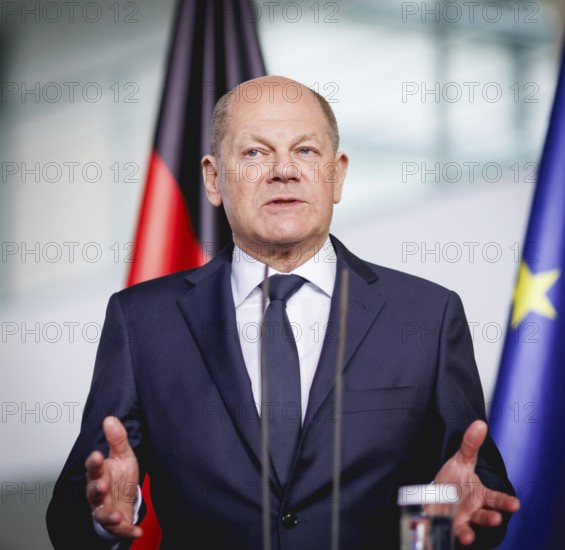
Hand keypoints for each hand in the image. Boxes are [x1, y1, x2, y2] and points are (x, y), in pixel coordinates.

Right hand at [85, 416, 142, 538]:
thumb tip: (110, 418)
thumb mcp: (123, 454)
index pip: (93, 467)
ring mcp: (105, 508)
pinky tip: (137, 530)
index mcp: (100, 473)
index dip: (94, 462)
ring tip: (115, 514)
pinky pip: (119, 528)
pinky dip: (128, 530)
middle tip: (102, 484)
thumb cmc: (120, 475)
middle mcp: (99, 492)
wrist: (124, 496)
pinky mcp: (115, 522)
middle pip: (93, 490)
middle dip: (96, 488)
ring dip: (107, 514)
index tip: (97, 455)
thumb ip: (117, 438)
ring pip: (100, 512)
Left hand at [434, 420, 519, 545]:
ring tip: (468, 535)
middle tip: (497, 518)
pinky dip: (453, 533)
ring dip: (470, 530)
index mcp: (479, 493)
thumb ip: (470, 444)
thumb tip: (480, 424)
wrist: (436, 494)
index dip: (506, 502)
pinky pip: (452, 530)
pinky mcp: (449, 523)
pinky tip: (454, 535)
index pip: (497, 498)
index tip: (516, 504)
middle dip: (492, 518)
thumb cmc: (453, 479)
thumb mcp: (461, 460)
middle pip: (486, 515)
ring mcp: (462, 517)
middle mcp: (474, 508)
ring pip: (469, 526)